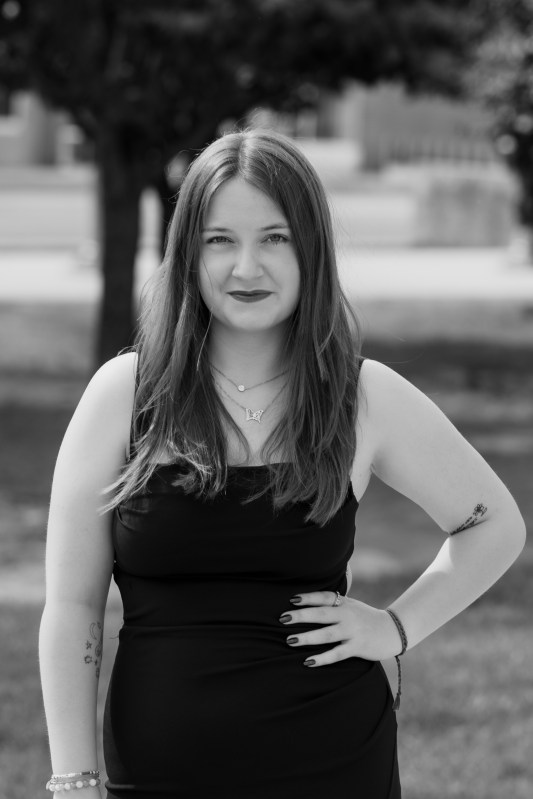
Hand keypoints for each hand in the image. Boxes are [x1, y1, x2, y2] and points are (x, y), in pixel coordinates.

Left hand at [279, 590, 401, 666]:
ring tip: (289, 640)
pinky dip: (322, 658)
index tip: (291, 599)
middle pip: (321, 614)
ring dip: (307, 637)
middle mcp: (347, 615)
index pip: (323, 597)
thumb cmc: (365, 617)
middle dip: (301, 616)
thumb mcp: (351, 605)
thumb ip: (333, 604)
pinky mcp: (357, 647)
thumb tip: (307, 603)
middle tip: (282, 618)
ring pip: (326, 634)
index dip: (308, 597)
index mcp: (344, 603)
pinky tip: (308, 661)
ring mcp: (352, 631)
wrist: (392, 630)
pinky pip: (337, 654)